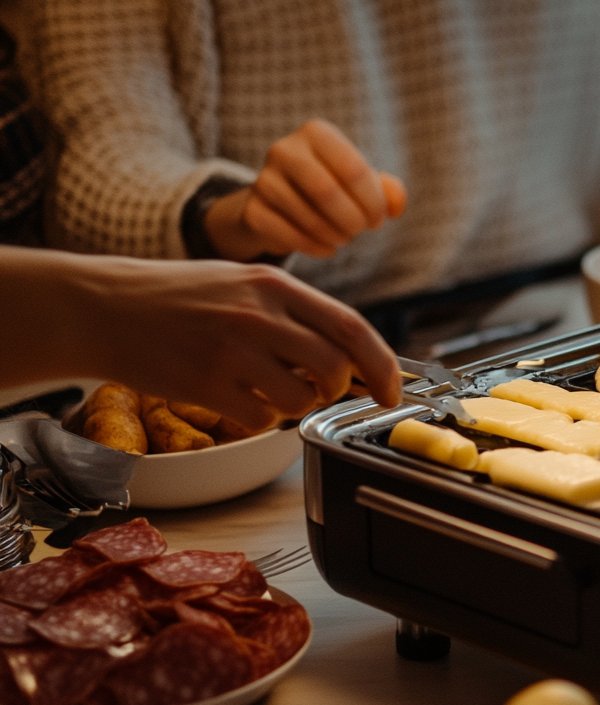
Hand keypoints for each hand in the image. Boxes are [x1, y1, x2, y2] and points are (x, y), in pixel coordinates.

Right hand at [8, 252, 401, 428]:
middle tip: (315, 390)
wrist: (103, 306)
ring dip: (294, 406)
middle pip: (334, 369)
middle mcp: (259, 315)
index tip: (391, 391)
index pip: (352, 328)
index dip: (382, 366)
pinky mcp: (206, 384)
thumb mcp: (243, 284)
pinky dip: (258, 419)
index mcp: (275, 286)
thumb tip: (349, 353)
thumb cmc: (178, 297)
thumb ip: (296, 313)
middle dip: (335, 391)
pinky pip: (260, 419)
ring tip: (266, 390)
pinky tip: (235, 399)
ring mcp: (232, 351)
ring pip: (300, 399)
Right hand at [205, 119, 406, 261]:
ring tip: (344, 237)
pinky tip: (326, 248)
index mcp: (316, 133)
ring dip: (336, 236)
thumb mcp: (362, 183)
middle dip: (353, 220)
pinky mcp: (254, 211)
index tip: (379, 220)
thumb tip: (396, 204)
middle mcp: (284, 149)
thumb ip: (388, 191)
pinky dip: (316, 248)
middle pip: (326, 192)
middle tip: (361, 231)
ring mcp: (263, 180)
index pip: (352, 168)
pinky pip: (290, 236)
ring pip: (308, 217)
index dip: (373, 202)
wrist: (283, 203)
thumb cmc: (334, 187)